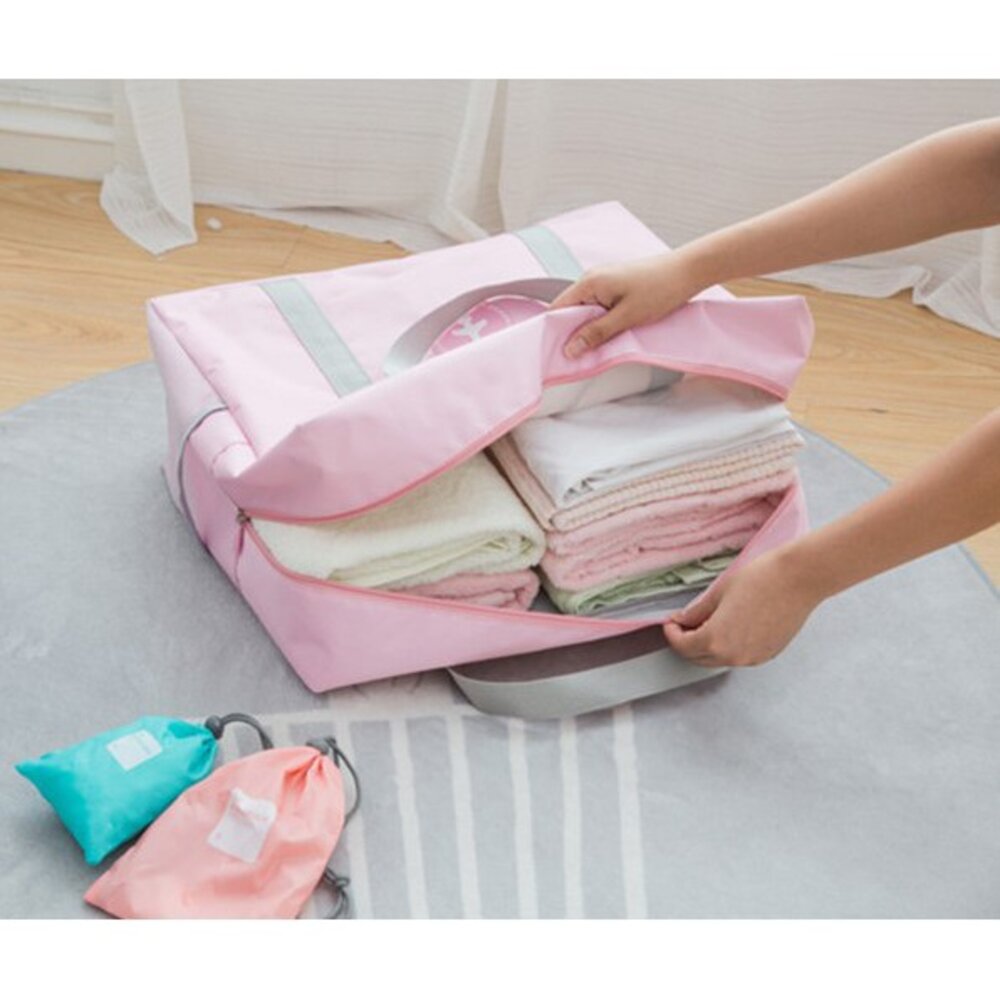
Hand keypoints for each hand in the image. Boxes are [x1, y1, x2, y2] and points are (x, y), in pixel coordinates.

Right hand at [550, 251, 704, 357]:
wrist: (689, 271)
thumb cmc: (660, 289)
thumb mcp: (626, 317)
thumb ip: (596, 333)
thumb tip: (570, 349)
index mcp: (590, 282)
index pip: (558, 309)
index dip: (554, 331)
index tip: (556, 353)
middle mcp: (592, 278)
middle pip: (570, 310)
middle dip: (572, 333)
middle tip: (576, 357)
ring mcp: (604, 281)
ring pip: (585, 310)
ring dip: (589, 328)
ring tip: (594, 347)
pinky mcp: (615, 285)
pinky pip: (599, 306)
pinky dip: (600, 321)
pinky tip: (609, 333)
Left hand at [663, 547, 821, 667]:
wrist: (799, 579)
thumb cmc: (761, 579)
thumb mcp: (719, 592)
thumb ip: (697, 612)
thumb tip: (682, 620)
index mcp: (716, 640)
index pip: (683, 647)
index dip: (672, 634)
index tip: (671, 623)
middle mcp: (734, 656)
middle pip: (698, 658)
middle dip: (687, 642)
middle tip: (684, 624)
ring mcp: (753, 658)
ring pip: (719, 659)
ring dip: (707, 647)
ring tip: (707, 623)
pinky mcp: (768, 654)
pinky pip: (739, 656)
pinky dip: (728, 647)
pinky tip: (729, 628)